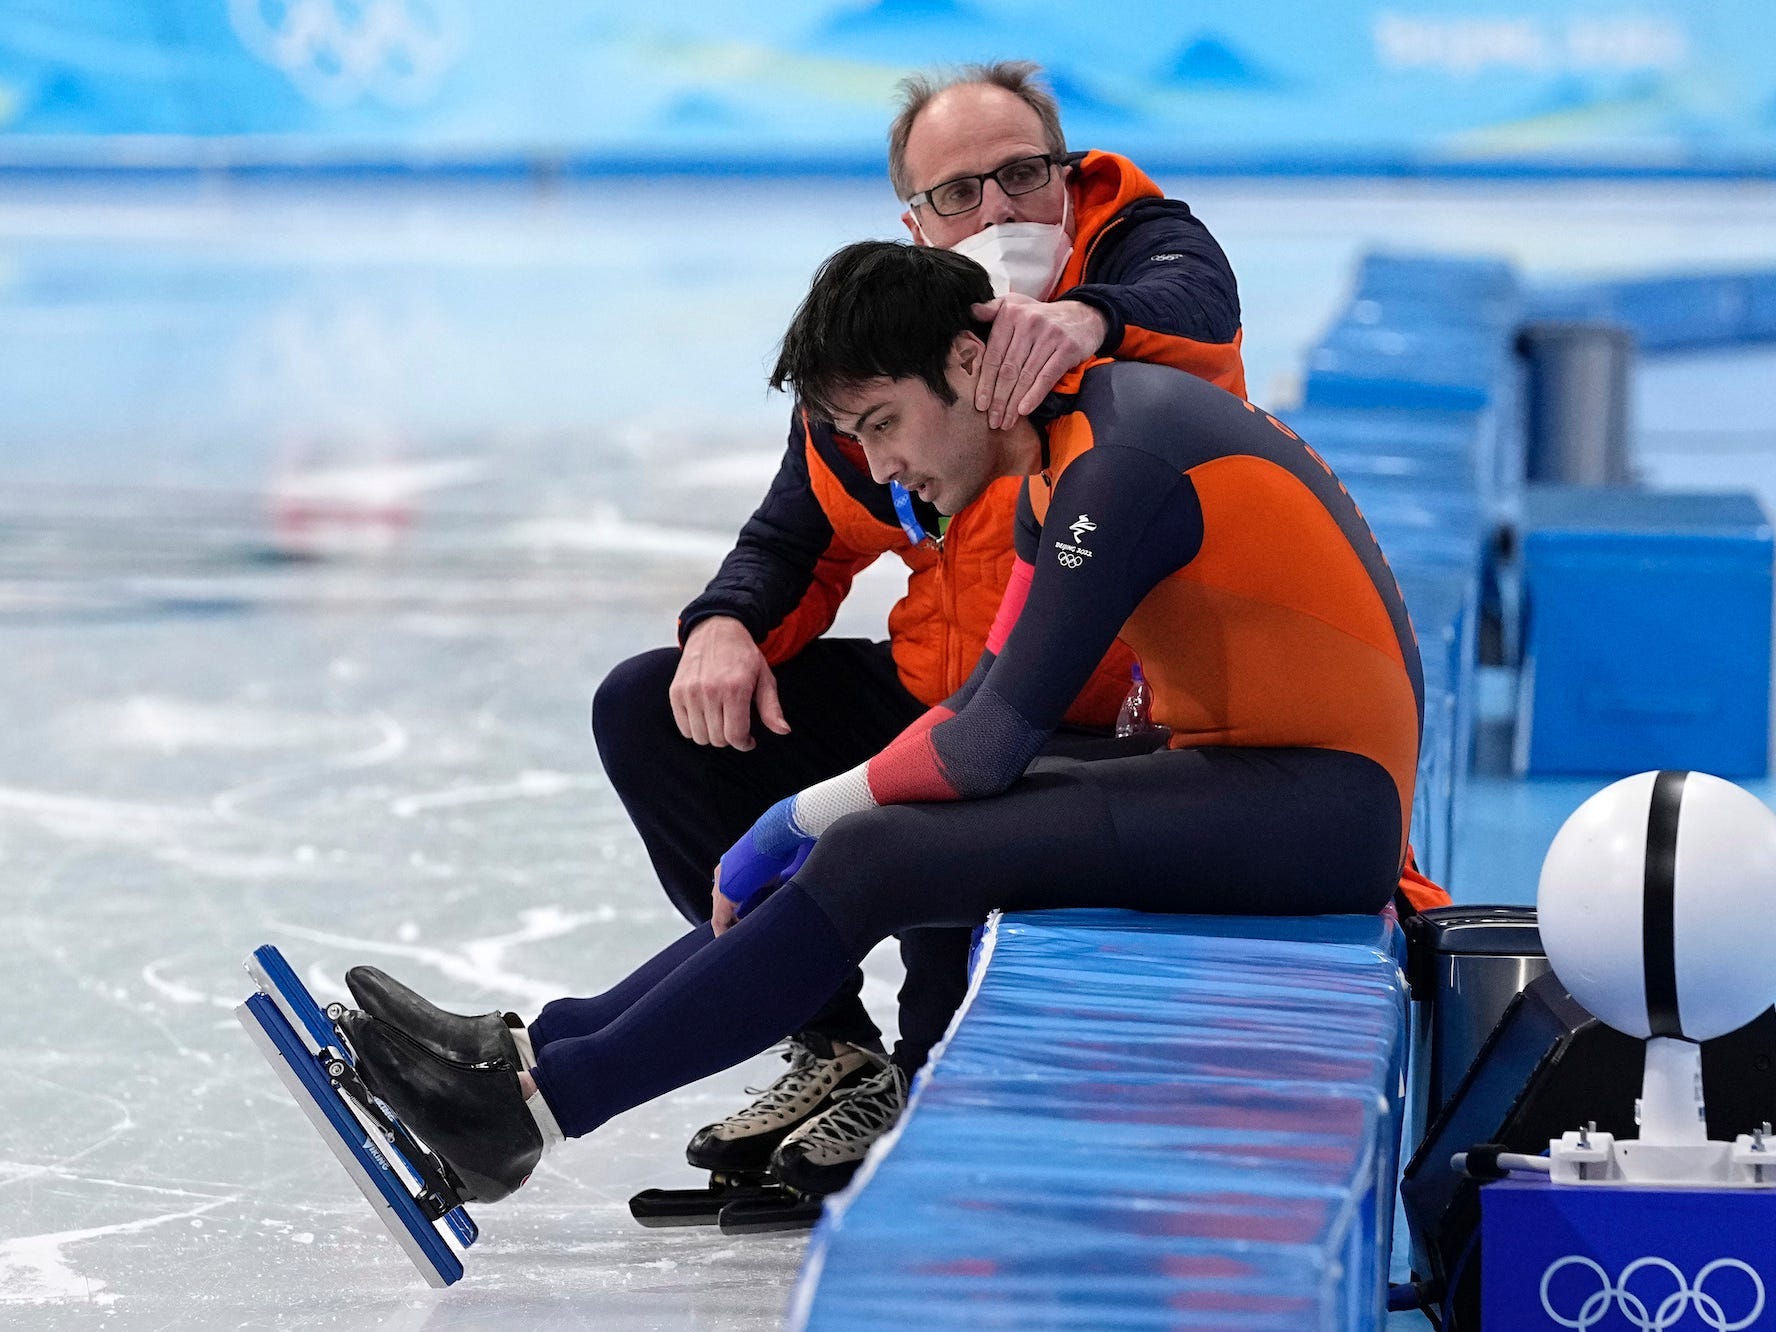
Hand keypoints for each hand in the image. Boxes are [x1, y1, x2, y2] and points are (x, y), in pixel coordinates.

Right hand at [670, 617, 788, 750]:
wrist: (716, 630)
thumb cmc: (743, 656)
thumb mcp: (765, 678)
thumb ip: (772, 708)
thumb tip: (783, 731)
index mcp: (735, 688)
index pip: (735, 735)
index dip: (744, 744)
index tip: (748, 740)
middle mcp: (709, 690)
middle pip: (718, 739)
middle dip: (729, 738)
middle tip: (735, 724)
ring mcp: (690, 691)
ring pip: (700, 737)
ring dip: (712, 734)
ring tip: (720, 719)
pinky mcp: (676, 692)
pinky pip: (683, 728)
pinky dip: (695, 728)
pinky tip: (706, 715)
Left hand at [712, 800, 814, 933]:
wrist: (778, 832)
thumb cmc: (782, 843)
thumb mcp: (775, 865)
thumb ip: (773, 881)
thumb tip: (783, 891)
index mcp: (733, 864)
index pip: (731, 894)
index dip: (738, 911)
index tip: (749, 923)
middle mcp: (724, 873)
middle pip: (722, 904)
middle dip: (733, 921)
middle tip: (744, 937)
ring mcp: (722, 881)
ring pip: (720, 913)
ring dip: (730, 927)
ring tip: (740, 942)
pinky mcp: (725, 892)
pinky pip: (719, 919)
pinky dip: (725, 931)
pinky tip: (733, 942)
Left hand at [971, 295, 1108, 429]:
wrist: (1084, 315)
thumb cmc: (1043, 317)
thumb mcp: (1017, 305)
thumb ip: (993, 309)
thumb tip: (971, 311)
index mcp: (1011, 314)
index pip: (993, 355)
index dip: (985, 383)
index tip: (980, 405)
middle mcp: (1029, 323)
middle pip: (1008, 369)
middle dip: (998, 399)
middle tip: (992, 421)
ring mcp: (1049, 335)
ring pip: (1026, 376)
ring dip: (1014, 403)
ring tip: (1006, 422)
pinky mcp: (1067, 348)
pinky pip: (1047, 376)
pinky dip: (1034, 395)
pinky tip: (1024, 410)